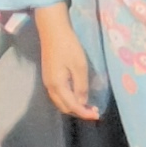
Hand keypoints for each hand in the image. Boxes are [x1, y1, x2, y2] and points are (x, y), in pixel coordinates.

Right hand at [37, 4, 100, 123]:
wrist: (52, 31)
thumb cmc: (68, 47)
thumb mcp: (79, 67)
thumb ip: (81, 87)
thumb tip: (82, 103)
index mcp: (57, 86)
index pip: (72, 106)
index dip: (85, 113)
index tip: (97, 115)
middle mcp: (50, 87)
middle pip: (64, 107)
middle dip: (79, 112)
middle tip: (95, 111)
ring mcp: (47, 82)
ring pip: (60, 102)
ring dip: (74, 107)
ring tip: (89, 106)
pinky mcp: (49, 77)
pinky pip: (58, 95)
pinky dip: (68, 100)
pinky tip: (78, 97)